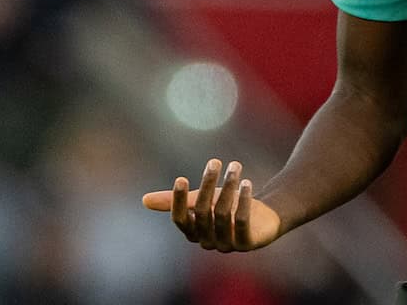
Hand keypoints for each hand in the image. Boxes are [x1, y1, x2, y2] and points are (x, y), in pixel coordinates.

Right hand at [142, 158, 282, 250]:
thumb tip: (144, 200)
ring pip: (223, 214)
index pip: (180, 219)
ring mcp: (228, 244)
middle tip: (215, 161)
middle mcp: (208, 242)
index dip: (178, 201)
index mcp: (193, 233)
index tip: (181, 178)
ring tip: (235, 166)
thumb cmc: (226, 206)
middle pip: (203, 212)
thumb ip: (175, 201)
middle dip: (208, 184)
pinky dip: (244, 201)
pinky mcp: (248, 243)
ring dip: (229, 187)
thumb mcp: (201, 200)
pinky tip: (247, 183)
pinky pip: (242, 222)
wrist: (263, 218)